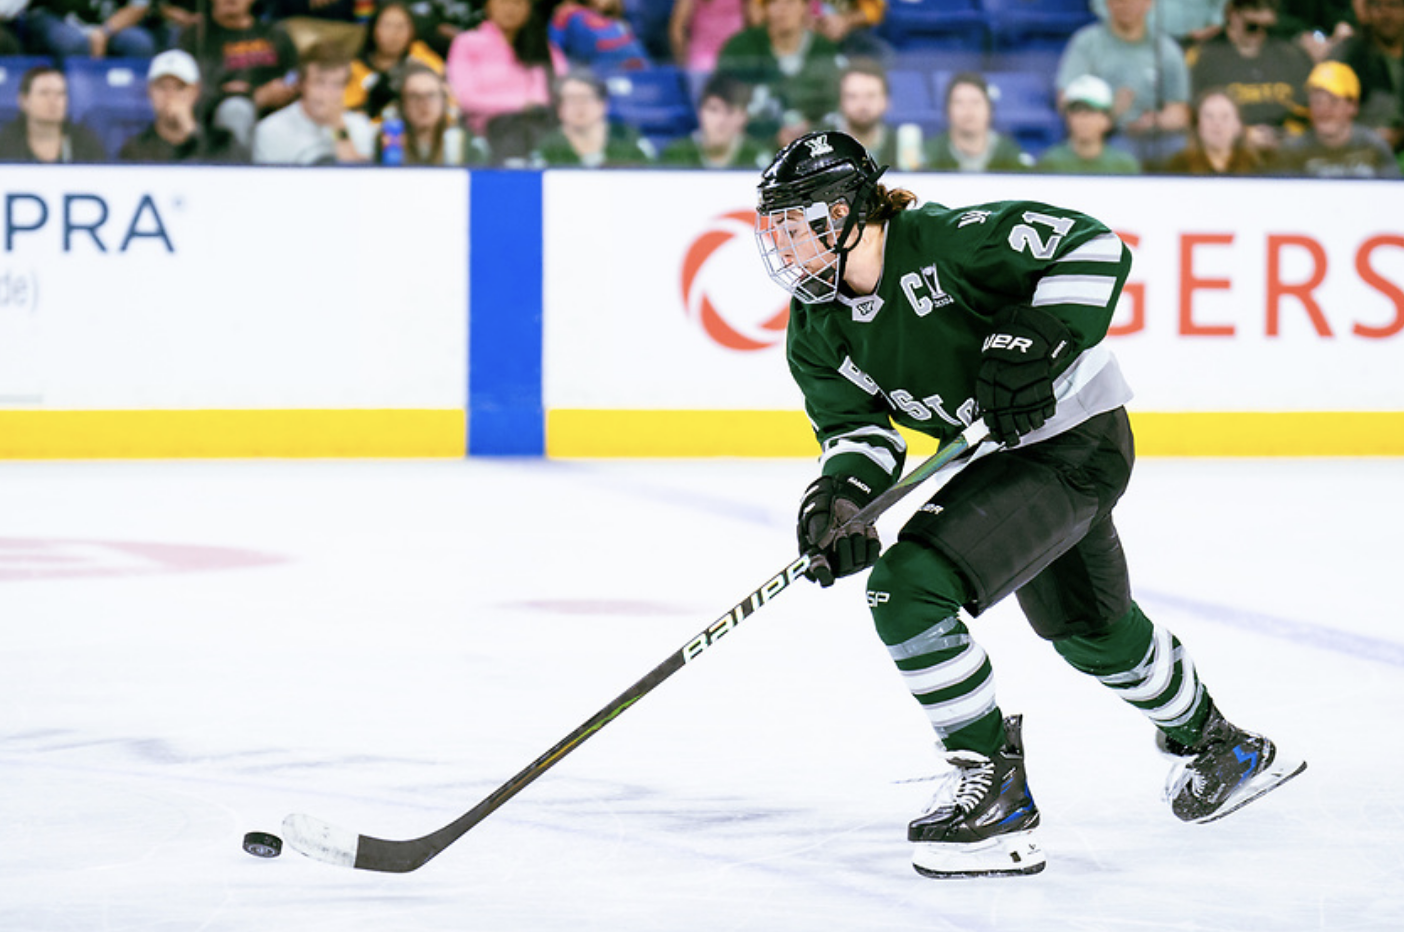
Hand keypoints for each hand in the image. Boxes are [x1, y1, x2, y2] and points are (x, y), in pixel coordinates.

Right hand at [796, 475, 880, 586]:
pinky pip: (873, 554)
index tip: (821, 562)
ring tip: (853, 524)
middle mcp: (835, 566)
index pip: (819, 575)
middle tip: (841, 530)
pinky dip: (871, 539)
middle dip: (844, 547)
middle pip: (843, 568)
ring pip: (860, 561)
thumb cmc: (823, 511)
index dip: (821, 573)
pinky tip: (866, 528)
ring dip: (857, 538)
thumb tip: (821, 542)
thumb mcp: (816, 514)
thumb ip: (817, 527)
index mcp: (816, 558)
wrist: (841, 505)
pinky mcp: (867, 557)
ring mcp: (852, 564)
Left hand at [975, 306, 1073, 446]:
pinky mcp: (1044, 383)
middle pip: (1007, 416)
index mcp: (990, 378)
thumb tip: (987, 409)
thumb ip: (989, 384)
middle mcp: (1006, 383)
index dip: (993, 425)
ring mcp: (1026, 384)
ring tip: (1026, 430)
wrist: (1034, 329)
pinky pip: (1043, 405)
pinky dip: (1042, 414)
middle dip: (1009, 431)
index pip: (989, 409)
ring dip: (1026, 425)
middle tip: (1011, 441)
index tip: (995, 435)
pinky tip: (1041, 418)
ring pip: (1025, 413)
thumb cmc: (1010, 345)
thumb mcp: (992, 361)